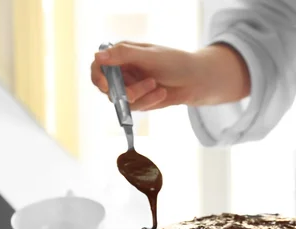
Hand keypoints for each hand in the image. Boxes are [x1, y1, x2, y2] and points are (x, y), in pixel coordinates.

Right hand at [90, 42, 249, 110]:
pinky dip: (149, 101)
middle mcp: (123, 70)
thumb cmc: (175, 62)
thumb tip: (98, 56)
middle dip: (124, 91)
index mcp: (122, 54)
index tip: (107, 85)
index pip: (99, 66)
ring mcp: (131, 86)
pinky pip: (136, 107)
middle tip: (138, 91)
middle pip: (107, 87)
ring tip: (157, 86)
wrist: (196, 80)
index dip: (99, 77)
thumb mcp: (149, 56)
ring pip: (122, 100)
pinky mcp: (140, 101)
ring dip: (140, 96)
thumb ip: (123, 55)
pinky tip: (162, 93)